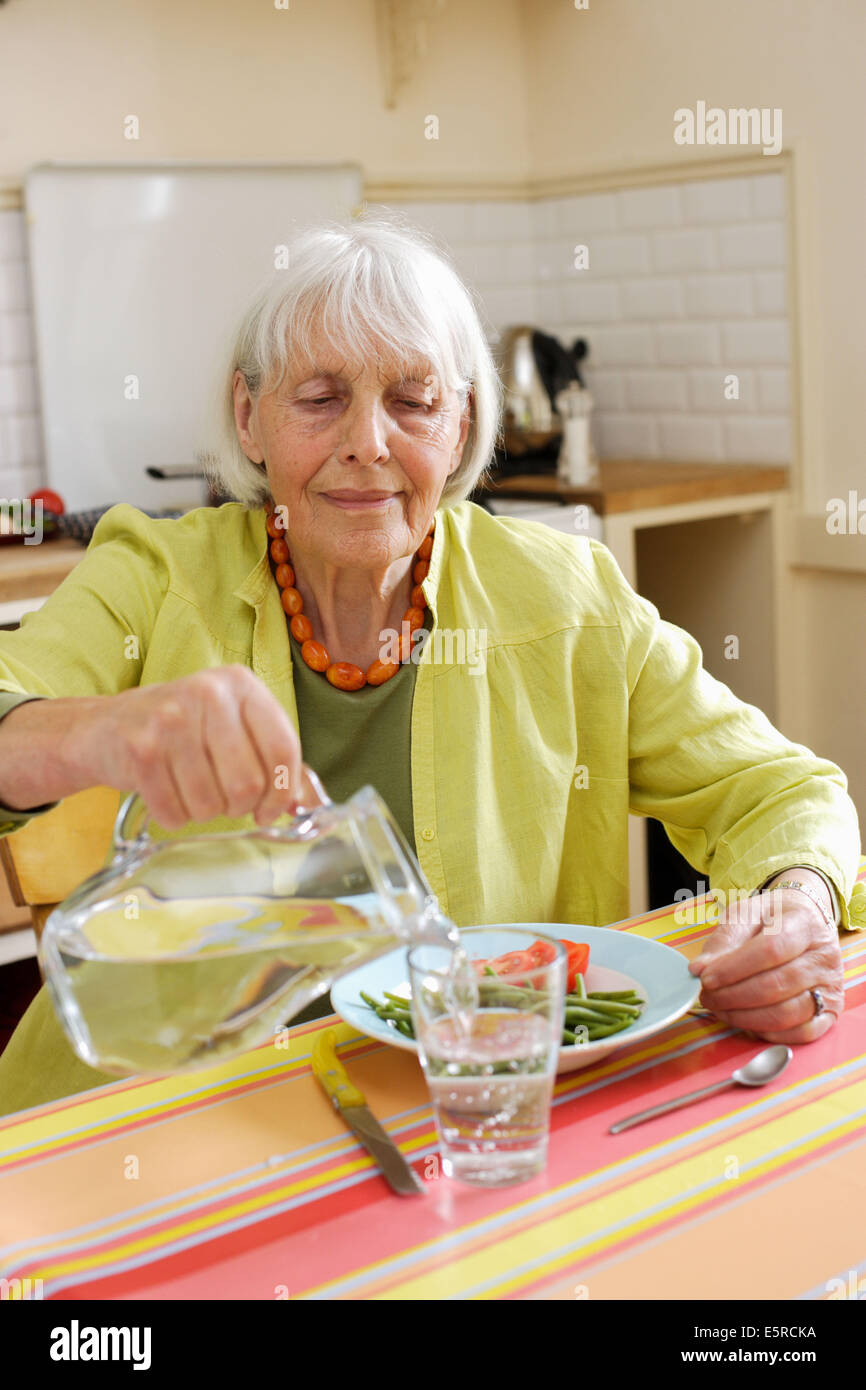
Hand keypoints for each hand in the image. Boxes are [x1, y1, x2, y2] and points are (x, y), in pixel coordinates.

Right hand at [64, 664, 314, 830]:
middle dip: (239, 806)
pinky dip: (174, 817)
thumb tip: (310, 807)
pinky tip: (167, 795)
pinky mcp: (138, 748)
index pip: (283, 747)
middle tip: (225, 800)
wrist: (102, 727)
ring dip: (204, 812)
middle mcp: (207, 693)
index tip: (270, 810)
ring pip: (211, 802)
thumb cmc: (180, 732)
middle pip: (248, 781)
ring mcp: (169, 718)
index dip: (283, 792)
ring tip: (191, 791)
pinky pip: (174, 811)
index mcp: (241, 684)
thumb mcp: (232, 729)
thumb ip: (275, 762)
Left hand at [689, 887, 842, 1043]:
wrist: (806, 921)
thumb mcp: (745, 914)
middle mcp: (824, 957)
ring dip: (745, 1017)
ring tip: (720, 1008)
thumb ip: (723, 940)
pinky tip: (746, 1022)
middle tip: (707, 996)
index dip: (734, 968)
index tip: (706, 978)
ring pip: (787, 1013)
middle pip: (776, 985)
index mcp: (804, 924)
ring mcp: (830, 986)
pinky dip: (769, 1033)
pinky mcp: (831, 1011)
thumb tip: (699, 969)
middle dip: (733, 996)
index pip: (771, 950)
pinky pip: (801, 1032)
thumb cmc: (773, 918)